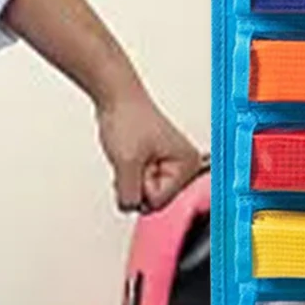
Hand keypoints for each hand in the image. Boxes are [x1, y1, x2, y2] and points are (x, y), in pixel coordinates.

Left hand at [97, 86, 206, 214]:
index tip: (139, 160)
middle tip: (133, 157)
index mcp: (187, 165)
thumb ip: (129, 195)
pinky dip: (128, 175)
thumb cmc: (127, 118)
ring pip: (144, 193)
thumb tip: (130, 207)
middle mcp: (184, 167)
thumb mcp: (126, 163)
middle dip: (135, 183)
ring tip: (131, 153)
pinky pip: (138, 185)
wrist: (116, 96)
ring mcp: (170, 166)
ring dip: (129, 178)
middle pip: (153, 200)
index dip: (140, 184)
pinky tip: (130, 156)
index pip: (158, 201)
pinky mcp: (157, 165)